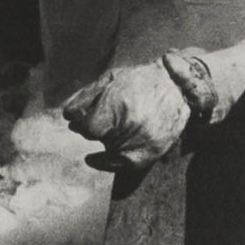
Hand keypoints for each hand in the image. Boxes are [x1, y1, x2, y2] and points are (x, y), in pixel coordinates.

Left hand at [60, 61, 194, 173]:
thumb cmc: (139, 80)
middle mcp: (130, 126)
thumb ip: (85, 97)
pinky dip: (106, 163)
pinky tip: (94, 158)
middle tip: (97, 122)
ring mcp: (142, 142)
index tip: (79, 120)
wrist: (176, 86)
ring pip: (109, 152)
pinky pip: (121, 166)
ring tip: (109, 130)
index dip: (81, 124)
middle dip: (94, 130)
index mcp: (118, 106)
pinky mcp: (151, 153)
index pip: (87, 128)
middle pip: (99, 138)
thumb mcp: (110, 79)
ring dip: (104, 142)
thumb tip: (67, 116)